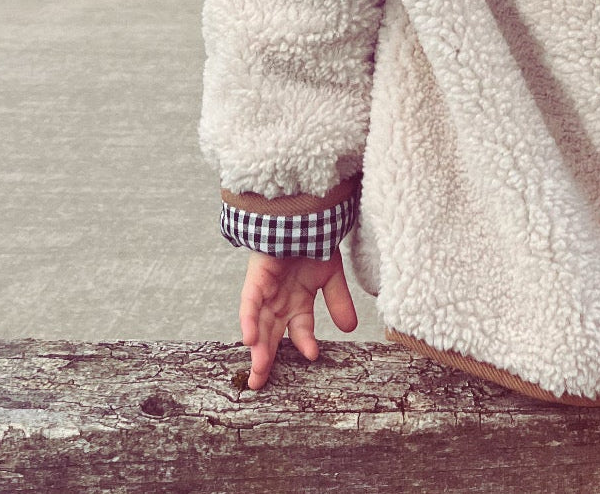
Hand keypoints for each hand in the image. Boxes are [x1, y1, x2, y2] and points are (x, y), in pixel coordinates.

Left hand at [239, 248, 357, 390]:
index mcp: (298, 300)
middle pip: (270, 334)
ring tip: (258, 369)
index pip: (299, 329)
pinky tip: (249, 339)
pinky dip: (248, 321)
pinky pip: (249, 304)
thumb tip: (351, 328)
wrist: (305, 215)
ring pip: (258, 325)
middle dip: (265, 359)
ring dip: (258, 347)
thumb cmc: (316, 240)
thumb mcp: (331, 274)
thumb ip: (338, 301)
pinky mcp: (256, 280)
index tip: (312, 356)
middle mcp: (280, 300)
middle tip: (259, 384)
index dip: (304, 343)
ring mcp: (266, 291)